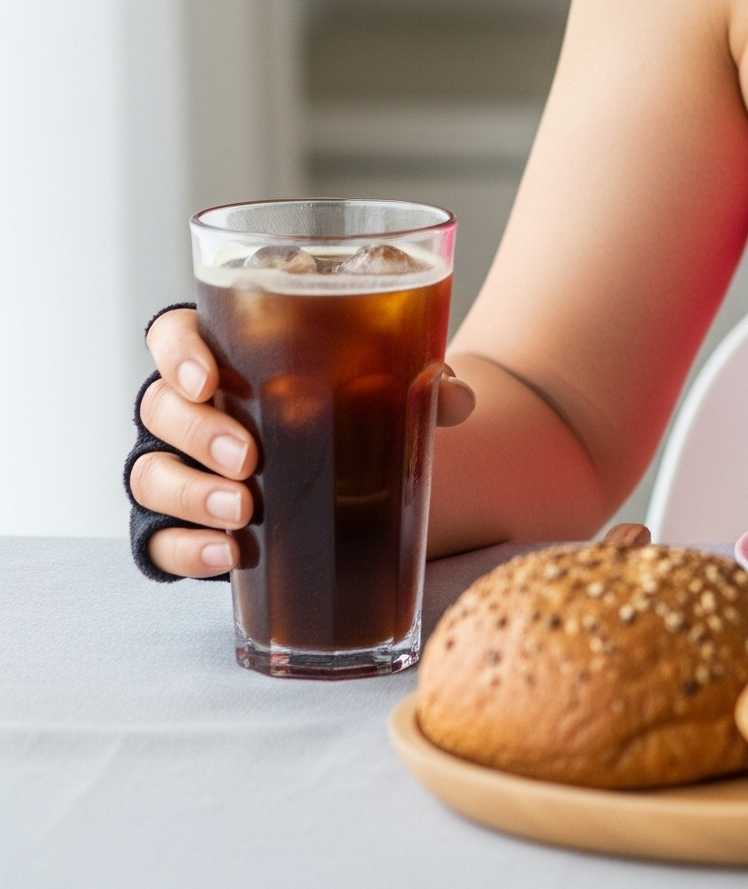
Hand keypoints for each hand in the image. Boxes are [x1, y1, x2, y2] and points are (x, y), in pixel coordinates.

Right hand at [131, 310, 474, 578]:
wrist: (348, 453)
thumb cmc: (348, 393)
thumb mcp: (379, 374)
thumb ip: (417, 374)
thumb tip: (454, 396)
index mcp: (227, 351)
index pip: (174, 334)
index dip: (178, 352)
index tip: (207, 378)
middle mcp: (193, 405)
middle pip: (161, 409)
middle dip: (198, 434)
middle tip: (249, 458)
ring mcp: (182, 464)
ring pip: (152, 474)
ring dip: (191, 493)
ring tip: (242, 511)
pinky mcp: (186, 520)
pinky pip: (160, 538)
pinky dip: (187, 548)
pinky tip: (228, 554)